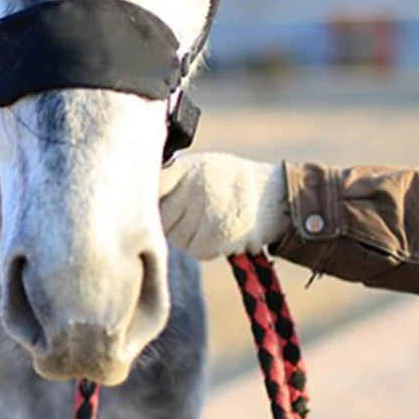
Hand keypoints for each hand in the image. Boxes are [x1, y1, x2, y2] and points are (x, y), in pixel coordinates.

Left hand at [159, 152, 289, 259]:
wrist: (276, 196)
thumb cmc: (232, 181)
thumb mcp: (202, 167)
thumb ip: (173, 178)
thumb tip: (143, 199)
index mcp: (186, 168)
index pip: (151, 188)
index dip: (148, 202)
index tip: (151, 207)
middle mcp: (192, 188)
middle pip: (161, 219)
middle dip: (170, 224)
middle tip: (188, 219)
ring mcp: (205, 212)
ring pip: (178, 238)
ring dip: (189, 238)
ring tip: (209, 223)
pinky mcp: (218, 235)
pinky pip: (198, 251)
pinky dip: (207, 248)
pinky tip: (220, 234)